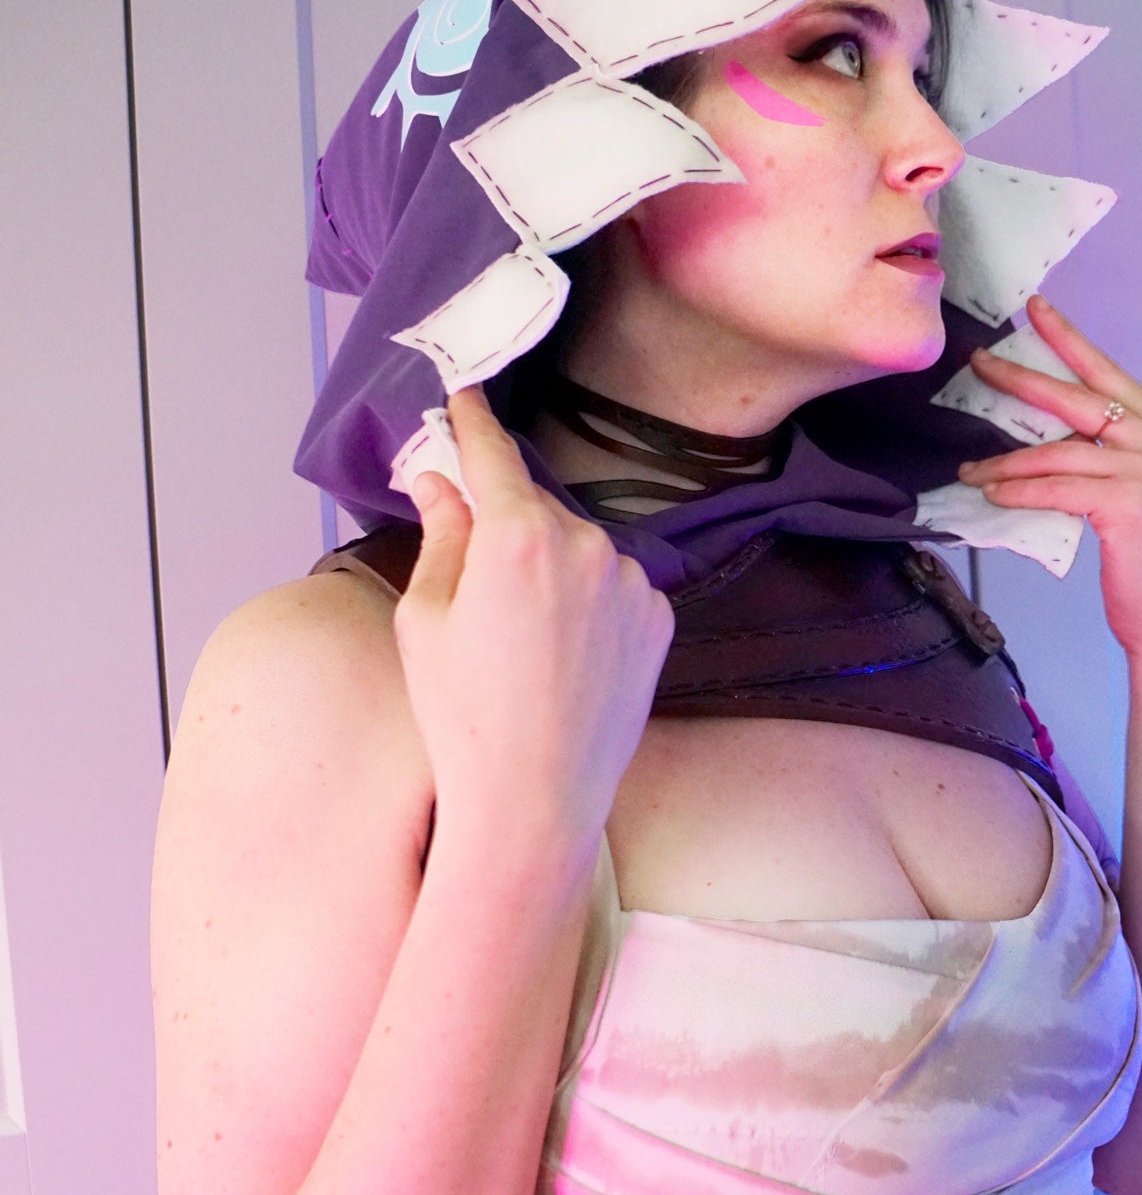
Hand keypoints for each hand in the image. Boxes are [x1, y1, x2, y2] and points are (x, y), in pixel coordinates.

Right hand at [396, 384, 674, 843]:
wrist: (535, 800)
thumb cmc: (464, 716)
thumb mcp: (427, 619)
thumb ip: (442, 535)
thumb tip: (440, 481)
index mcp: (519, 534)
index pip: (494, 455)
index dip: (474, 423)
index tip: (466, 394)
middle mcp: (588, 544)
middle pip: (539, 509)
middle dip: (510, 529)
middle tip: (481, 594)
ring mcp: (633, 581)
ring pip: (581, 550)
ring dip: (554, 572)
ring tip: (525, 646)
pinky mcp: (660, 619)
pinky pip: (617, 588)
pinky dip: (591, 604)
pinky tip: (566, 658)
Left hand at [957, 294, 1141, 659]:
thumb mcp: (1136, 495)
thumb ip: (1106, 460)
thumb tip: (1050, 442)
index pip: (1108, 375)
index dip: (1070, 341)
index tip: (1037, 310)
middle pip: (1078, 398)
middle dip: (1022, 378)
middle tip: (980, 363)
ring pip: (1058, 451)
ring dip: (1006, 459)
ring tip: (970, 469)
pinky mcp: (1126, 505)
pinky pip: (1056, 487)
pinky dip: (1020, 488)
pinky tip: (993, 491)